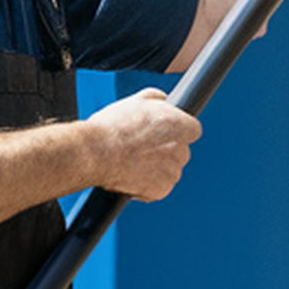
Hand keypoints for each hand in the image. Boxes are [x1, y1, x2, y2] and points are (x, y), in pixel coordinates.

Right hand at [87, 87, 199, 201]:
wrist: (96, 153)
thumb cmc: (112, 127)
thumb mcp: (135, 101)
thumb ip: (156, 98)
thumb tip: (163, 98)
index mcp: (179, 125)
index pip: (192, 129)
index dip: (176, 131)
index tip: (162, 133)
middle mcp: (181, 149)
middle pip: (180, 151)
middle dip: (166, 150)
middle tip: (142, 148)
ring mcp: (172, 172)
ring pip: (170, 170)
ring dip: (157, 168)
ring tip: (133, 162)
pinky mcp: (162, 190)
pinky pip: (159, 187)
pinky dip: (148, 185)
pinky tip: (132, 175)